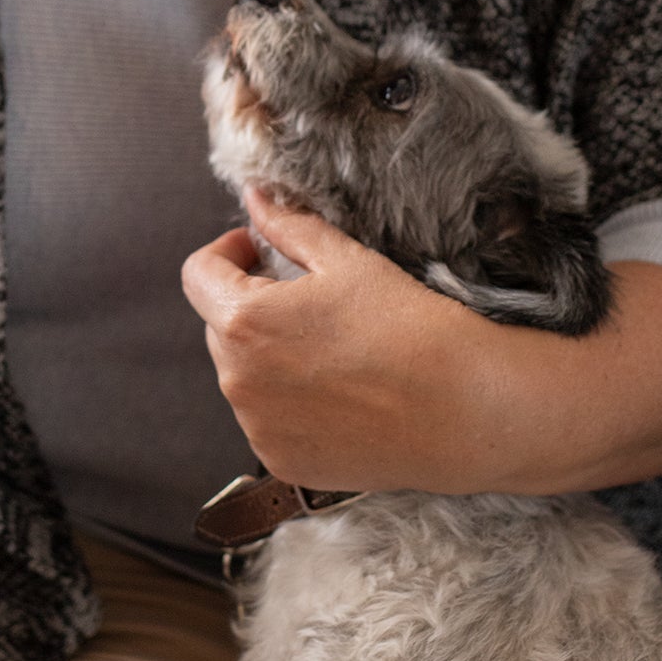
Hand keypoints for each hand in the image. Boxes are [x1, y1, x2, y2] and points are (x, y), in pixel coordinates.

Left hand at [180, 187, 489, 493]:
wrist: (464, 410)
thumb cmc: (409, 328)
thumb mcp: (346, 262)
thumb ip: (288, 226)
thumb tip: (254, 199)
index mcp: (244, 321)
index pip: (197, 275)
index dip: (225, 253)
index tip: (256, 250)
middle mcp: (237, 380)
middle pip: (219, 326)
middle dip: (250, 304)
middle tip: (307, 300)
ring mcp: (256, 427)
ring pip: (241, 374)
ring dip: (266, 355)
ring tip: (330, 350)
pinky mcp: (280, 461)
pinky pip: (264, 419)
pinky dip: (286, 402)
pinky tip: (337, 393)